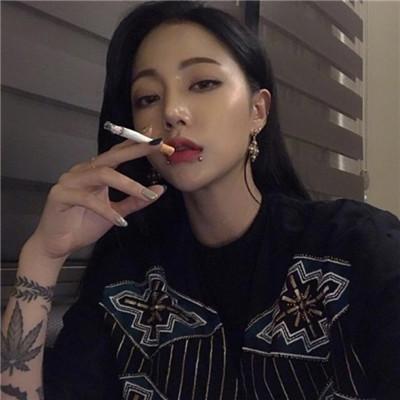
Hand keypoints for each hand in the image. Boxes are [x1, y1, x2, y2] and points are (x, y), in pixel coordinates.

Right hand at [29, 138, 167, 260]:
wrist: (58, 244)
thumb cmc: (84, 225)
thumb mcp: (117, 212)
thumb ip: (135, 200)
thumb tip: (159, 190)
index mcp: (94, 171)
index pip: (116, 154)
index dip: (134, 145)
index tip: (154, 138)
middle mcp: (82, 171)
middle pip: (110, 157)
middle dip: (134, 150)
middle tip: (154, 146)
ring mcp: (70, 181)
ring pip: (102, 174)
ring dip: (127, 184)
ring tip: (146, 195)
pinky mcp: (60, 196)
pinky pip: (87, 199)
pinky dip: (106, 210)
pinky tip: (119, 221)